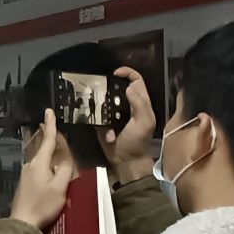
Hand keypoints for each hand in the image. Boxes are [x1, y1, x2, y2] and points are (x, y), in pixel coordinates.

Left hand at [10, 110, 75, 229]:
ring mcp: (26, 175)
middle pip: (43, 149)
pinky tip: (51, 175)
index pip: (48, 140)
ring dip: (50, 156)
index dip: (50, 125)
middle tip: (53, 127)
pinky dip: (46, 167)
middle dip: (49, 139)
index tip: (48, 111)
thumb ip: (65, 171)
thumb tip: (65, 161)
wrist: (23, 222)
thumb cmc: (43, 205)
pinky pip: (38, 170)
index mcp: (39, 163)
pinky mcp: (25, 184)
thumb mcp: (60, 188)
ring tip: (59, 156)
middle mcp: (30, 165)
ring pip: (41, 161)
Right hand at [97, 66, 158, 184]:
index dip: (128, 73)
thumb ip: (140, 104)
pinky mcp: (101, 120)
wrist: (125, 160)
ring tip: (91, 94)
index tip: (115, 73)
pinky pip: (95, 110)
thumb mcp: (144, 122)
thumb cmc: (137, 140)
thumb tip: (128, 86)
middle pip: (118, 86)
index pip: (136, 80)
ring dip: (98, 96)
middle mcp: (127, 104)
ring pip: (104, 96)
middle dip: (108, 83)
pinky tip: (88, 110)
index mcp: (140, 102)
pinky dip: (93, 111)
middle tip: (99, 83)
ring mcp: (113, 112)